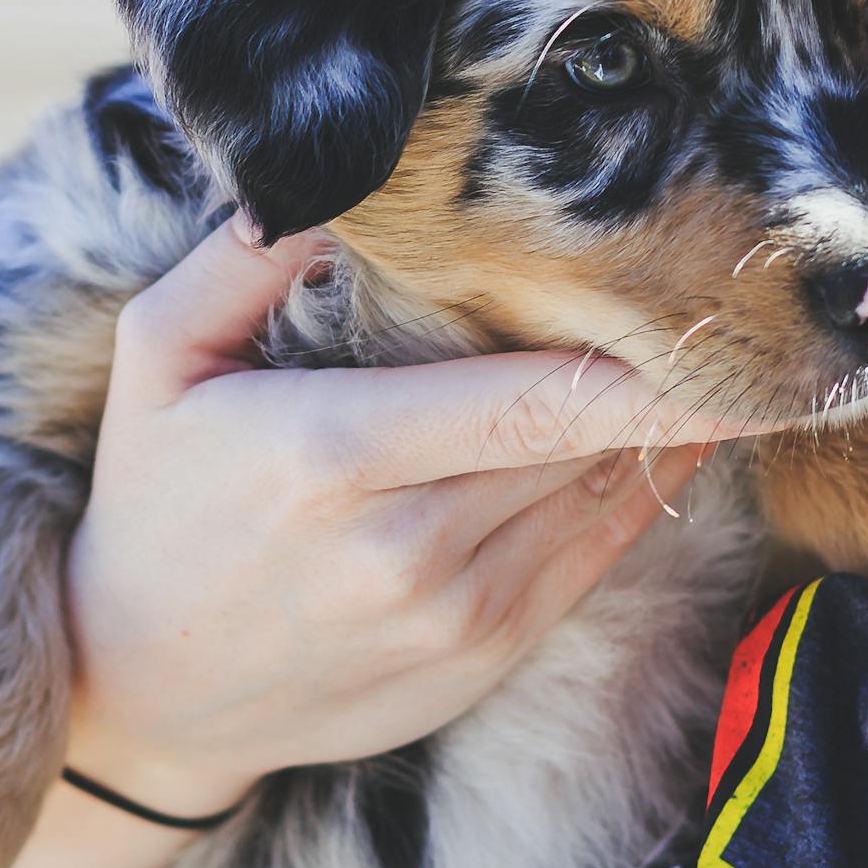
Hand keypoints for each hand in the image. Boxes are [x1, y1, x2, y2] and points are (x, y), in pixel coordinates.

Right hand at [62, 212, 726, 816]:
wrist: (145, 690)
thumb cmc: (157, 499)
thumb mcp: (158, 359)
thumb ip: (239, 261)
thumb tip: (332, 177)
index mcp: (332, 456)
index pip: (530, 398)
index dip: (641, 361)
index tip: (715, 309)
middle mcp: (406, 550)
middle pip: (584, 442)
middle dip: (664, 376)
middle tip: (723, 305)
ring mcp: (452, 619)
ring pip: (602, 499)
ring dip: (660, 432)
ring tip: (703, 357)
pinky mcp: (481, 661)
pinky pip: (592, 561)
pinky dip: (633, 493)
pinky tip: (659, 436)